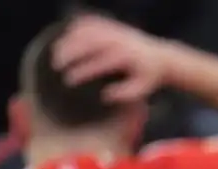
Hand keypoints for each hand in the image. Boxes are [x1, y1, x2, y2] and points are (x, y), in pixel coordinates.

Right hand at [52, 13, 172, 104]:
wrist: (161, 56)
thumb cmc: (148, 77)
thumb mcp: (141, 89)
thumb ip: (125, 94)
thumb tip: (105, 96)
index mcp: (126, 57)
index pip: (99, 62)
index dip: (82, 71)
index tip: (68, 80)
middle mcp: (119, 41)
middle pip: (89, 42)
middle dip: (70, 52)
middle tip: (56, 65)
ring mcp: (115, 30)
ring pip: (87, 30)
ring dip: (69, 39)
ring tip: (56, 52)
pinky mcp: (112, 25)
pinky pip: (90, 21)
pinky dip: (77, 27)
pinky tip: (65, 37)